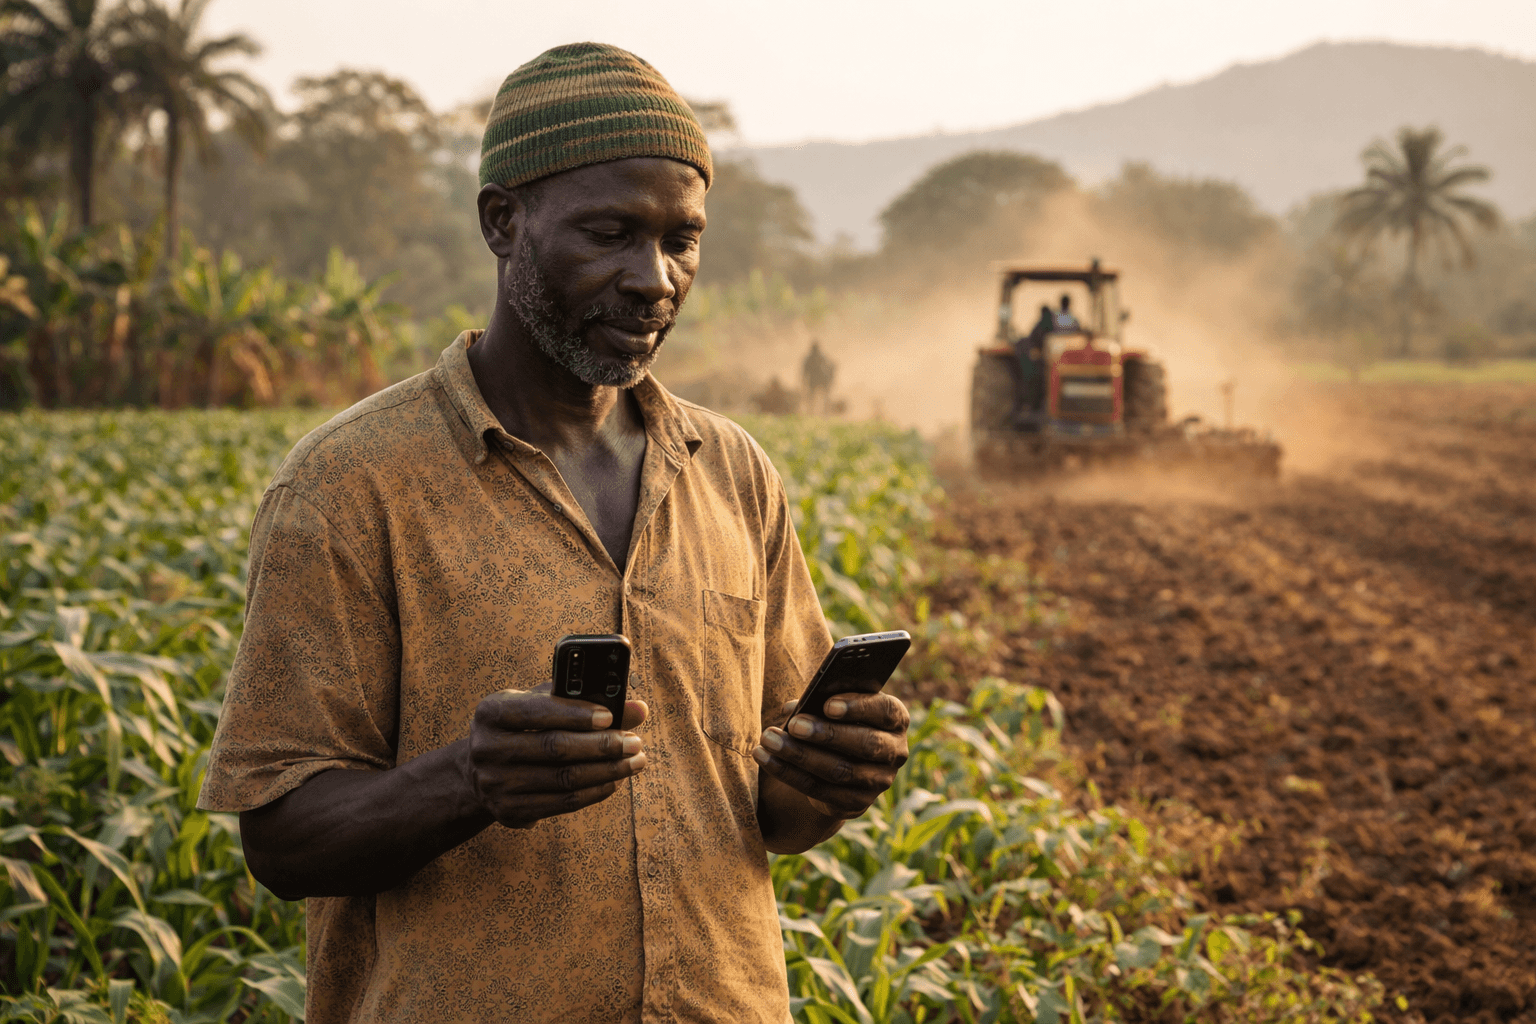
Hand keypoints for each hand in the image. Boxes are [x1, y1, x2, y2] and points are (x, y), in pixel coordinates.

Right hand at [467, 682, 647, 828]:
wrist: (479, 771)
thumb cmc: (523, 727)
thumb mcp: (542, 704)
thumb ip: (585, 701)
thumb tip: (639, 709)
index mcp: (491, 712)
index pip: (537, 711)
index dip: (576, 714)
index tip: (610, 715)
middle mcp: (487, 749)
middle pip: (554, 748)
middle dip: (601, 745)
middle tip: (634, 742)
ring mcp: (495, 784)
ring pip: (563, 779)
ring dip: (607, 771)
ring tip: (635, 762)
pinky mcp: (510, 812)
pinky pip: (563, 803)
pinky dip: (595, 791)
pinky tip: (615, 780)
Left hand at [752, 692, 909, 819]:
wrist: (843, 762)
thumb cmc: (838, 720)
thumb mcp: (837, 705)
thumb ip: (821, 701)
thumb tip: (791, 708)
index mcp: (895, 720)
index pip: (884, 711)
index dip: (858, 707)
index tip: (827, 704)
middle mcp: (895, 752)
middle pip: (865, 744)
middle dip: (827, 735)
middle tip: (794, 725)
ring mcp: (878, 781)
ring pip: (840, 770)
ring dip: (801, 755)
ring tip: (770, 740)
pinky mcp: (856, 803)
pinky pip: (820, 790)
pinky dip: (789, 774)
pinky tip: (766, 758)